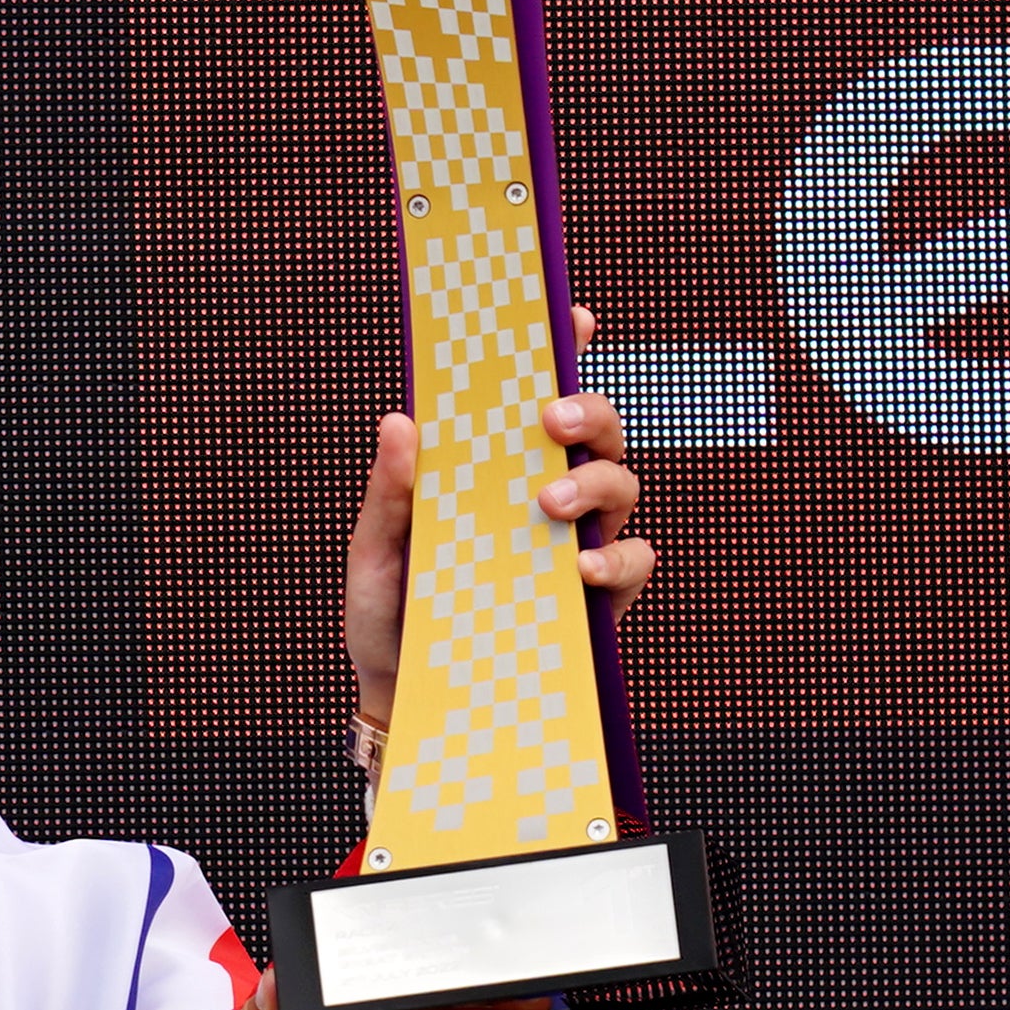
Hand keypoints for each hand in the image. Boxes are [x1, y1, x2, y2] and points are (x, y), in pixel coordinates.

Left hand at [343, 304, 660, 730]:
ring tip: (547, 505)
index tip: (575, 316)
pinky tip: (578, 568)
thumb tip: (399, 419)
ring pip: (623, 482)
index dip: (566, 351)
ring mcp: (576, 541)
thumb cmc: (390, 612)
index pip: (537, 398)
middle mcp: (544, 493)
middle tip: (549, 419)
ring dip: (595, 480)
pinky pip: (635, 559)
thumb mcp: (374, 551)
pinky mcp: (596, 597)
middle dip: (588, 409)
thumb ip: (389, 492)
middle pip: (598, 429)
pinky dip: (615, 557)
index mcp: (494, 468)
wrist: (403, 693)